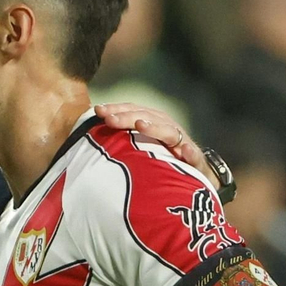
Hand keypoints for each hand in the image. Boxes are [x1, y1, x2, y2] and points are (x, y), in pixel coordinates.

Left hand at [92, 103, 214, 187]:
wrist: (198, 176)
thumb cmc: (162, 161)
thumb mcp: (141, 148)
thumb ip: (121, 141)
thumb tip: (88, 137)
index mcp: (153, 123)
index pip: (133, 111)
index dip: (117, 109)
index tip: (97, 110)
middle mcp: (168, 128)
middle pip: (147, 117)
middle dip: (127, 116)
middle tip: (109, 119)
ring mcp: (183, 143)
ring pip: (169, 132)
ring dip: (155, 128)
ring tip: (140, 125)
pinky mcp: (196, 161)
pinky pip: (194, 156)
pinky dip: (190, 153)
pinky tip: (184, 152)